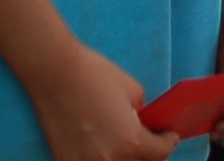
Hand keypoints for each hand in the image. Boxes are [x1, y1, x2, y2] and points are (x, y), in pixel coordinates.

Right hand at [27, 43, 174, 160]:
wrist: (54, 72)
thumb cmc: (94, 74)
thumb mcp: (134, 91)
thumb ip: (143, 115)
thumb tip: (142, 125)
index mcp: (131, 142)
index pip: (161, 153)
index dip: (169, 142)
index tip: (169, 137)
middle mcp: (111, 160)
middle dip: (148, 153)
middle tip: (148, 140)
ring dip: (124, 158)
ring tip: (121, 142)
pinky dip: (100, 158)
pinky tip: (98, 147)